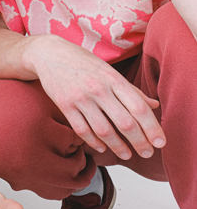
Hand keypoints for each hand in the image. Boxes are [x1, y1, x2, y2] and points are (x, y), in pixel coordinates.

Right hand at [31, 35, 165, 159]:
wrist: (49, 54)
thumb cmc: (82, 62)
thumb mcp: (109, 71)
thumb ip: (131, 89)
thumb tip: (154, 105)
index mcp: (113, 79)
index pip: (139, 108)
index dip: (152, 128)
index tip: (160, 142)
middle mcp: (98, 88)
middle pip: (125, 123)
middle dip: (139, 142)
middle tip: (146, 153)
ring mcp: (80, 98)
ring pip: (104, 130)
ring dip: (118, 147)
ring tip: (127, 154)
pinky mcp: (64, 105)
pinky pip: (82, 130)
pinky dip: (94, 142)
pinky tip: (102, 147)